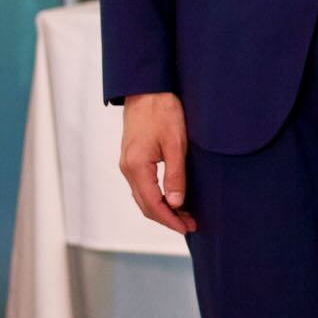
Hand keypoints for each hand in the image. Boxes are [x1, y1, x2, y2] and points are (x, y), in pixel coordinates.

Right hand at [119, 92, 195, 233]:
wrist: (147, 90)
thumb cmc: (163, 112)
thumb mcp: (176, 144)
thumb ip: (175, 175)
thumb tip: (176, 203)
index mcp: (136, 166)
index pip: (153, 204)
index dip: (170, 219)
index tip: (187, 227)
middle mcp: (127, 168)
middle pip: (145, 205)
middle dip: (167, 218)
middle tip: (190, 225)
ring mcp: (127, 164)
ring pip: (143, 197)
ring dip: (162, 209)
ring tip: (185, 215)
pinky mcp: (132, 159)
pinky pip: (142, 186)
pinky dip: (156, 197)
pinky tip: (171, 198)